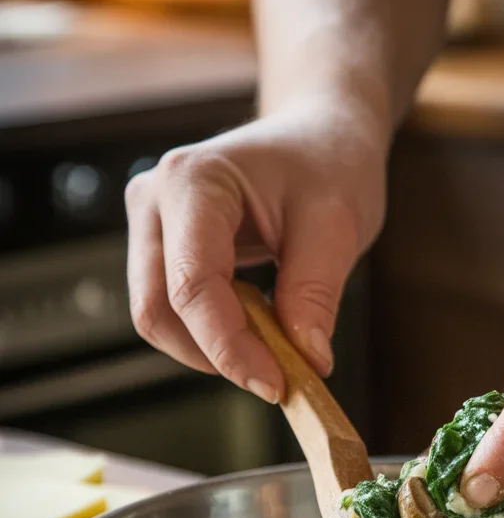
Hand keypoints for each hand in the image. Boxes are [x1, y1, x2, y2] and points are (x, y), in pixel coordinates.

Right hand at [125, 97, 387, 401]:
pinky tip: (260, 325)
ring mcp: (151, 222)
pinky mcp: (163, 245)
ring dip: (214, 347)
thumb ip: (316, 293)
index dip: (229, 347)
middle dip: (217, 353)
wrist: (320, 133)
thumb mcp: (338, 224)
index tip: (277, 385)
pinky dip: (214, 332)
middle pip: (158, 308)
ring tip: (277, 346)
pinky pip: (174, 307)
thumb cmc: (330, 163)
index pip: (192, 286)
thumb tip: (308, 361)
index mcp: (193, 181)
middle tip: (280, 376)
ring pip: (159, 315)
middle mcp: (155, 199)